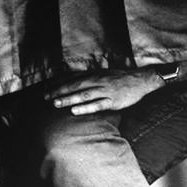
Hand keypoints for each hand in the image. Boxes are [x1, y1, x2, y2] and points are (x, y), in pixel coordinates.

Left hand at [45, 71, 161, 114]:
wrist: (141, 81)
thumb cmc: (120, 80)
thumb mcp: (103, 75)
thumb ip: (90, 78)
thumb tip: (74, 81)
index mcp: (95, 75)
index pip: (73, 80)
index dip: (59, 85)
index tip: (46, 90)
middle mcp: (98, 82)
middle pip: (75, 86)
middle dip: (60, 92)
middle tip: (46, 98)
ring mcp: (105, 92)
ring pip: (84, 95)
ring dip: (69, 99)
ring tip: (56, 104)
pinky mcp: (113, 102)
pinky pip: (97, 105)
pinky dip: (85, 108)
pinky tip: (74, 111)